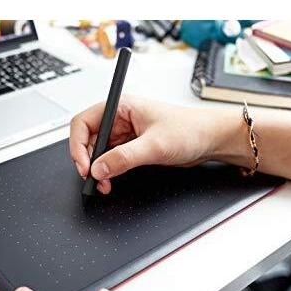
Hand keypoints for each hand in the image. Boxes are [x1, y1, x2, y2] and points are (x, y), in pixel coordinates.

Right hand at [70, 95, 245, 193]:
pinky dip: (108, 171)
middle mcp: (121, 118)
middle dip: (88, 160)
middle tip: (93, 178)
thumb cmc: (191, 129)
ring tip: (103, 183)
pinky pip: (111, 159)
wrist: (211, 140)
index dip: (78, 144)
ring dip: (98, 168)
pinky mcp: (132, 147)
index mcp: (122, 107)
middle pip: (88, 139)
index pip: (84, 122)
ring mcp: (126, 134)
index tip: (84, 165)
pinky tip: (110, 180)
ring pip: (99, 151)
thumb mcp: (154, 145)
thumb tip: (99, 169)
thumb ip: (124, 158)